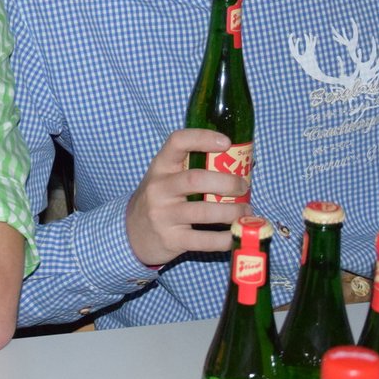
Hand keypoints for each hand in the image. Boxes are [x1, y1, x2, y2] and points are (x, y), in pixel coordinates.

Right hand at [124, 129, 249, 267]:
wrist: (132, 233)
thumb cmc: (160, 200)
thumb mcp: (166, 178)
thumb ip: (192, 169)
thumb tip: (241, 164)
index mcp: (160, 167)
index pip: (178, 142)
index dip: (202, 138)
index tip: (226, 142)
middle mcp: (159, 189)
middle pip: (196, 179)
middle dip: (227, 182)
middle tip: (243, 186)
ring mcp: (163, 215)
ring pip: (203, 212)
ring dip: (231, 212)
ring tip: (245, 211)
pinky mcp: (171, 240)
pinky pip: (203, 240)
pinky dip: (225, 238)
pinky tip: (235, 234)